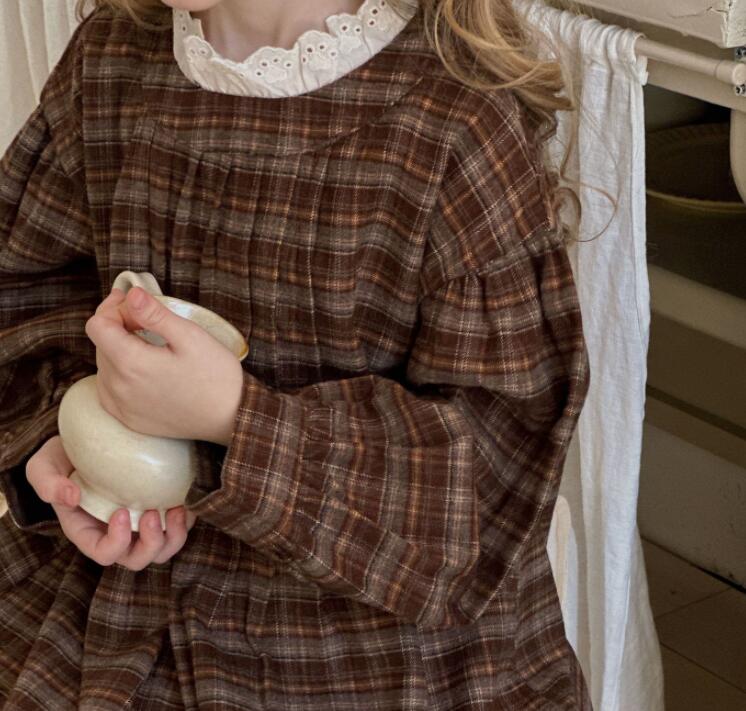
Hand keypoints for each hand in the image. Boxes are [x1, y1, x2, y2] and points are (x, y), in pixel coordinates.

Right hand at [26, 435, 196, 569]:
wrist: (93, 438)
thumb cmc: (64, 456)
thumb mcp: (44, 466)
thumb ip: (47, 482)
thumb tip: (70, 498)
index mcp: (88, 532)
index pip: (105, 554)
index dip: (116, 542)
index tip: (122, 512)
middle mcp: (117, 534)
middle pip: (138, 559)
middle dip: (151, 543)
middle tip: (153, 513)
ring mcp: (141, 524)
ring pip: (163, 550)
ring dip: (174, 536)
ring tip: (177, 509)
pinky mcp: (161, 509)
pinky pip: (180, 527)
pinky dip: (188, 520)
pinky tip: (188, 499)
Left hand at [84, 286, 243, 444]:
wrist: (231, 417)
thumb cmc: (216, 375)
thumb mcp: (191, 336)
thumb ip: (155, 313)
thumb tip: (131, 293)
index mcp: (131, 363)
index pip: (97, 325)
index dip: (113, 308)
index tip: (133, 302)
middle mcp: (117, 387)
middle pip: (100, 344)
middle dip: (118, 326)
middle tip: (147, 319)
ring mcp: (121, 407)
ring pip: (104, 365)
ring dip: (119, 349)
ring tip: (149, 344)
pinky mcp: (128, 419)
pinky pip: (109, 389)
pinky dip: (120, 373)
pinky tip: (143, 370)